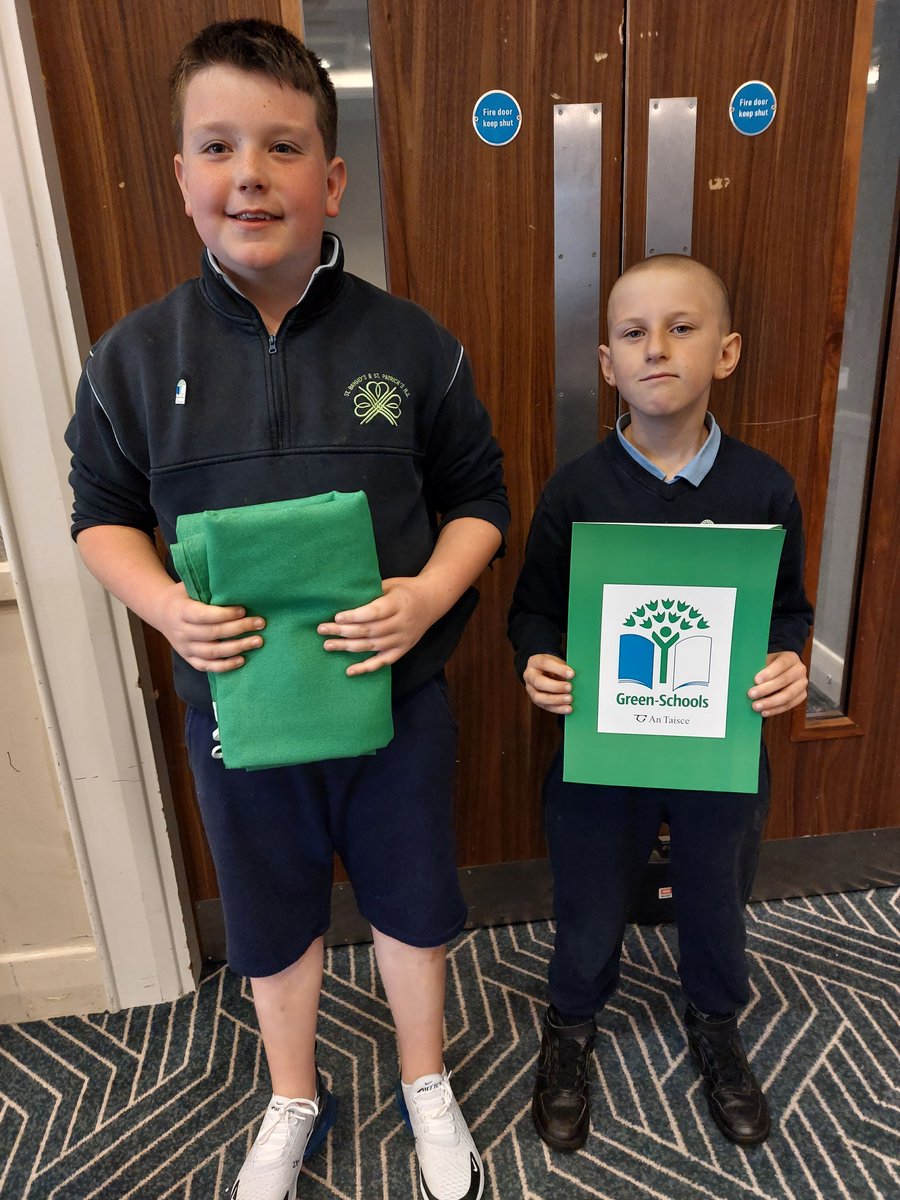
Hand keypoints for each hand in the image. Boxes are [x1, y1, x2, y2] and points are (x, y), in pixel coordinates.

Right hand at [153, 581, 264, 672]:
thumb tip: (236, 583)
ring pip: (212, 652)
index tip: (243, 610)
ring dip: (237, 648)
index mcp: (181, 611)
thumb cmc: (182, 595)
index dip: (224, 614)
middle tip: (260, 623)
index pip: (203, 616)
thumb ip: (207, 588)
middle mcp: (181, 631)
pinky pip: (206, 666)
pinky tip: (242, 660)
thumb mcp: (189, 586)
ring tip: (257, 641)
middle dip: (238, 629)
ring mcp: (184, 647)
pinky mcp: (188, 658)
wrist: (160, 611)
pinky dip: (224, 666)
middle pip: (212, 634)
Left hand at [317, 577, 440, 675]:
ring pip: (372, 646)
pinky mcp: (403, 650)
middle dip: (343, 631)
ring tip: (328, 645)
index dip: (355, 616)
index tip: (336, 617)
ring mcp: (402, 639)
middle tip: (322, 630)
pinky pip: (382, 662)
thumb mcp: (390, 584)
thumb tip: (342, 598)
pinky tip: (349, 671)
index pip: (374, 613)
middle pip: (369, 630)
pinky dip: (366, 668)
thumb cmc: (405, 590)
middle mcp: (401, 623)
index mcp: (398, 604)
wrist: (432, 600)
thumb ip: (371, 593)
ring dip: (348, 647)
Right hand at [523, 653, 573, 713]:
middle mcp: (529, 676)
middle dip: (555, 686)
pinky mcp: (536, 701)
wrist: (543, 671)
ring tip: (569, 699)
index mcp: (535, 662)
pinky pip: (545, 707)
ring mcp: (531, 690)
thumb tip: (576, 679)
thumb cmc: (552, 666)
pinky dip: (558, 709)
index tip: (572, 674)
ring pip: (539, 698)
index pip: (545, 664)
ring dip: (556, 700)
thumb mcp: (557, 662)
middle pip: (539, 682)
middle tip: (570, 687)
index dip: (559, 669)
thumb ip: (564, 669)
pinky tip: (568, 708)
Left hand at [747, 650, 806, 716]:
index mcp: (790, 657)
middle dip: (766, 689)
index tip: (756, 680)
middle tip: (751, 694)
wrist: (783, 670)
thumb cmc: (770, 665)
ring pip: (787, 695)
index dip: (768, 673)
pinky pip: (789, 705)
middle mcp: (799, 670)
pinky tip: (765, 712)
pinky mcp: (802, 696)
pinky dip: (775, 710)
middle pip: (783, 681)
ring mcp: (802, 684)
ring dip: (770, 702)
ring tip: (756, 706)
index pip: (781, 664)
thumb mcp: (766, 661)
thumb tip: (744, 677)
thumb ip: (758, 667)